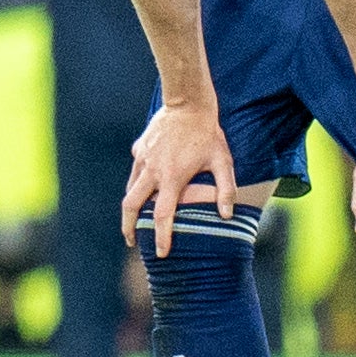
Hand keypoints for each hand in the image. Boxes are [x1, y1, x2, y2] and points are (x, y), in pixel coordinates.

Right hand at [121, 98, 243, 253]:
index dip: (161, 236)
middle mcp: (152, 171)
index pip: (162, 215)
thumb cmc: (208, 134)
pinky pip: (135, 171)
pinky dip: (137, 183)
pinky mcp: (139, 148)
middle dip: (128, 227)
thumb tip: (227, 216)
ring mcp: (142, 159)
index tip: (160, 253)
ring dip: (130, 207)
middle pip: (131, 205)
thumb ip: (226, 190)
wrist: (186, 103)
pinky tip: (145, 186)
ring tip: (134, 220)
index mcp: (172, 178)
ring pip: (130, 188)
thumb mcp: (223, 162)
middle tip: (132, 242)